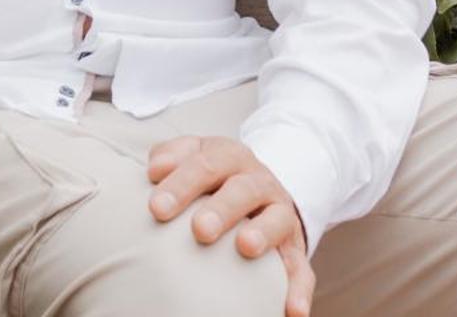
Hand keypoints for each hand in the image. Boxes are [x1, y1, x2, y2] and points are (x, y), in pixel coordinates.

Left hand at [146, 135, 313, 316]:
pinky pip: (301, 268)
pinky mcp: (295, 248)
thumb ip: (172, 156)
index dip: (182, 183)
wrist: (260, 186)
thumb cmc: (212, 177)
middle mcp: (259, 182)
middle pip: (243, 189)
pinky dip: (299, 290)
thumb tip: (155, 169)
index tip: (157, 207)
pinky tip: (292, 311)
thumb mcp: (194, 155)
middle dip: (221, 208)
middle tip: (200, 229)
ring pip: (278, 220)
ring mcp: (280, 214)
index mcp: (230, 157)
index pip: (207, 163)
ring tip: (246, 247)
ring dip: (263, 233)